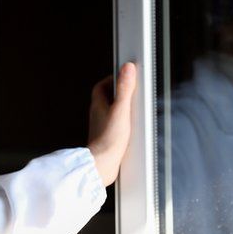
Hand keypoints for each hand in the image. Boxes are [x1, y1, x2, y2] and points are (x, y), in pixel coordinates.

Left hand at [87, 62, 136, 185]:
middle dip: (118, 93)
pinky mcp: (107, 139)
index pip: (102, 85)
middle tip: (131, 90)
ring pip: (111, 112)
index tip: (124, 75)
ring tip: (134, 109)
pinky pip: (115, 126)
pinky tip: (132, 129)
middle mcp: (98, 115)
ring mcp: (102, 127)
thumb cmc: (108, 140)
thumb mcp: (121, 110)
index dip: (113, 78)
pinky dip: (123, 124)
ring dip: (121, 109)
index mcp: (98, 105)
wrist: (102, 165)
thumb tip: (127, 69)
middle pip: (107, 98)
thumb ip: (124, 89)